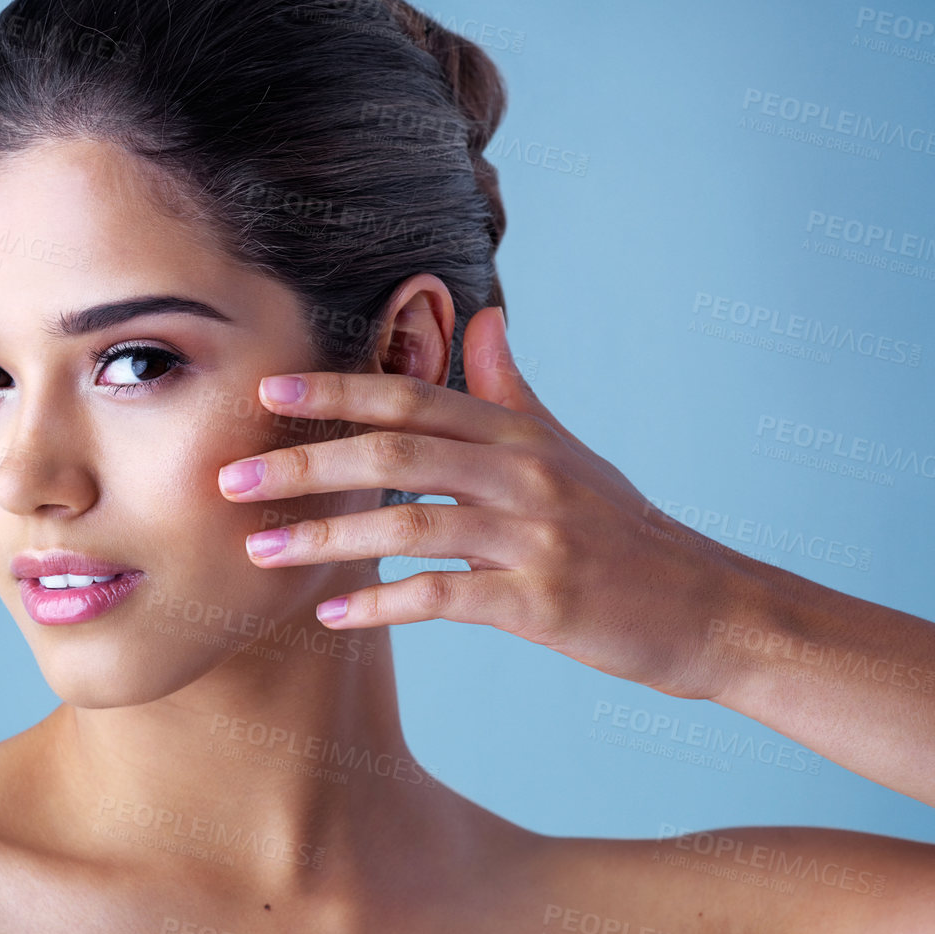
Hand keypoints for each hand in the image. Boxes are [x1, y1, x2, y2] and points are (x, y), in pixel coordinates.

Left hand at [216, 307, 752, 699]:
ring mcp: (533, 537)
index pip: (414, 397)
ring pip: (409, 524)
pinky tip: (332, 614)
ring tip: (258, 552)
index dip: (337, 391)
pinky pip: (443, 598)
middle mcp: (523, 474)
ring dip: (325, 539)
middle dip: (305, 464)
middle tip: (230, 480)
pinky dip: (381, 604)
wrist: (705, 604)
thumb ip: (511, 391)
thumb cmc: (623, 529)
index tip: (267, 393)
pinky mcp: (540, 601)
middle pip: (396, 452)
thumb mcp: (568, 451)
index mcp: (519, 434)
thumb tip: (480, 319)